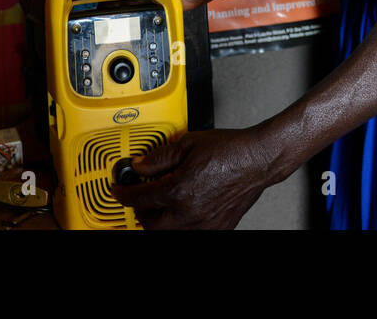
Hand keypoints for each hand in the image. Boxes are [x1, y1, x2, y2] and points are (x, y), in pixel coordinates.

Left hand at [111, 129, 273, 228]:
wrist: (258, 160)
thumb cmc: (230, 150)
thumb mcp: (188, 144)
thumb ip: (160, 157)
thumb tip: (140, 165)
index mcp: (180, 190)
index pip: (140, 198)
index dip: (124, 194)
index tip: (119, 190)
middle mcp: (190, 212)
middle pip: (151, 223)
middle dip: (140, 212)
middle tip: (138, 199)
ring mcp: (205, 223)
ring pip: (169, 233)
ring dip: (159, 221)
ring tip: (159, 206)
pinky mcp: (218, 228)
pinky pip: (191, 233)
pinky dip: (180, 225)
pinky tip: (181, 211)